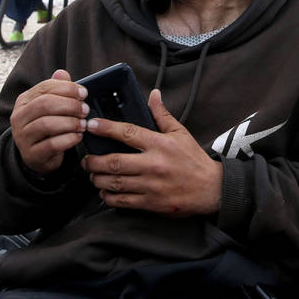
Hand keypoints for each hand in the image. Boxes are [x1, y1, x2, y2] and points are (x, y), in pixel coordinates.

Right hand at [10, 70, 87, 173]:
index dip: (67, 88)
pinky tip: (78, 137)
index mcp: (24, 101)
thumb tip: (62, 73)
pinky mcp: (32, 154)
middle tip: (85, 110)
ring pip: (46, 124)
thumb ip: (57, 90)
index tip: (83, 94)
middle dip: (69, 105)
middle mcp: (19, 117)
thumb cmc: (47, 128)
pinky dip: (68, 139)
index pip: (45, 88)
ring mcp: (23, 137)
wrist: (37, 157)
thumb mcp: (51, 108)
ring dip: (70, 123)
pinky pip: (51, 145)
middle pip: (45, 104)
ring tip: (83, 124)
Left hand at [82, 90, 221, 216]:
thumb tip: (153, 94)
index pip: (127, 132)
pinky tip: (105, 191)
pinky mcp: (151, 203)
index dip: (105, 128)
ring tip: (93, 174)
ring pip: (114, 183)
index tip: (91, 125)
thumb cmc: (194, 160)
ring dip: (97, 179)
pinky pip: (122, 201)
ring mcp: (151, 186)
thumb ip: (162, 115)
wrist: (212, 189)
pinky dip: (108, 196)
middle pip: (114, 162)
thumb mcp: (180, 133)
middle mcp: (153, 164)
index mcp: (160, 144)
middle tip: (85, 160)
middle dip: (93, 161)